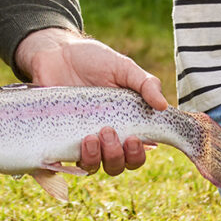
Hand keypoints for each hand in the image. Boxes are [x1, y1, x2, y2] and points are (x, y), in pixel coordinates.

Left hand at [15, 27, 164, 176]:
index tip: (134, 139)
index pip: (137, 152)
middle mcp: (106, 137)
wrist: (56, 53)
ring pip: (95, 166)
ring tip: (91, 137)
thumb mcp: (123, 67)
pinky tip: (79, 140)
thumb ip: (146, 83)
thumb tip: (163, 106)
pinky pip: (69, 160)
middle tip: (108, 131)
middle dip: (117, 156)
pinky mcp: (61, 139)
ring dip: (97, 158)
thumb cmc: (92, 60)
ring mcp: (83, 139)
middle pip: (118, 165)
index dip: (138, 154)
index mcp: (125, 123)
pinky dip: (77, 156)